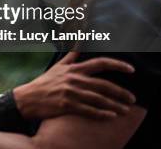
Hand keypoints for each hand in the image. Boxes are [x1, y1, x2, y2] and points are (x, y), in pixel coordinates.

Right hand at [13, 52, 135, 119]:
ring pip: (99, 99)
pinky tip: (111, 117)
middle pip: (104, 84)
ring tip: (125, 110)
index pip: (100, 63)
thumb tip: (79, 43)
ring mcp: (71, 93)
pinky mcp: (67, 105)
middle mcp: (74, 79)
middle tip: (132, 98)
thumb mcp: (57, 67)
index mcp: (74, 69)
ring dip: (115, 105)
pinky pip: (89, 111)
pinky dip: (102, 114)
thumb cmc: (44, 83)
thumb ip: (71, 56)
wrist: (28, 98)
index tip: (131, 70)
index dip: (117, 65)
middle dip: (121, 92)